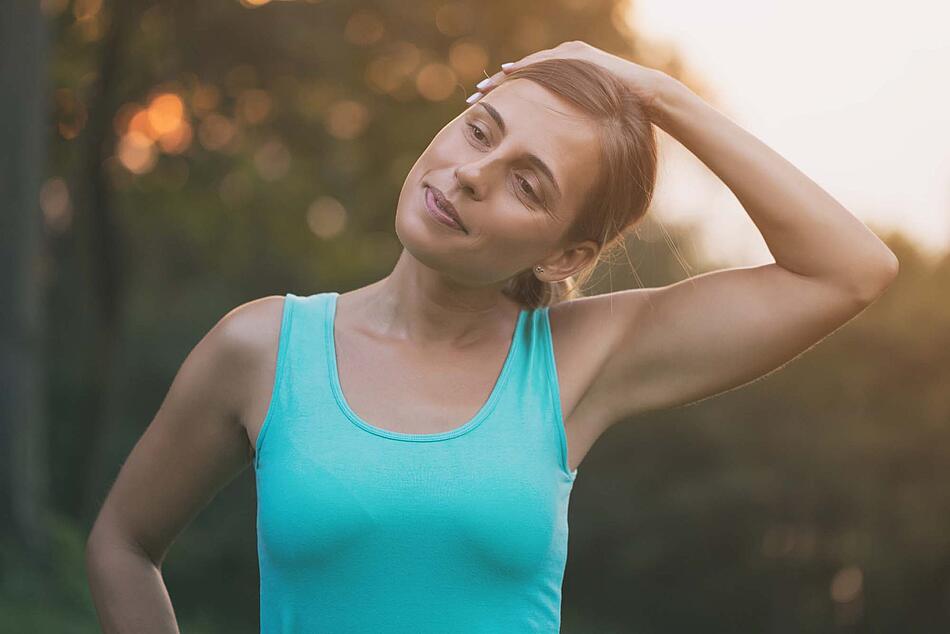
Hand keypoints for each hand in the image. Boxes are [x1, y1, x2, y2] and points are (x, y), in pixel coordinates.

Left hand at [469, 40, 669, 119]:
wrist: (647, 100)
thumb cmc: (619, 120)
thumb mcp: (584, 126)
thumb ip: (565, 130)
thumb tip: (545, 156)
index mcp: (563, 82)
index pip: (525, 88)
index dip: (503, 98)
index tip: (481, 110)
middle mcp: (563, 63)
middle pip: (521, 74)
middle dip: (496, 86)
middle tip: (473, 98)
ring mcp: (570, 56)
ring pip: (528, 66)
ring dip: (505, 78)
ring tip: (484, 90)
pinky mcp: (577, 54)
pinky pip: (545, 61)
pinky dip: (525, 69)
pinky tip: (507, 75)